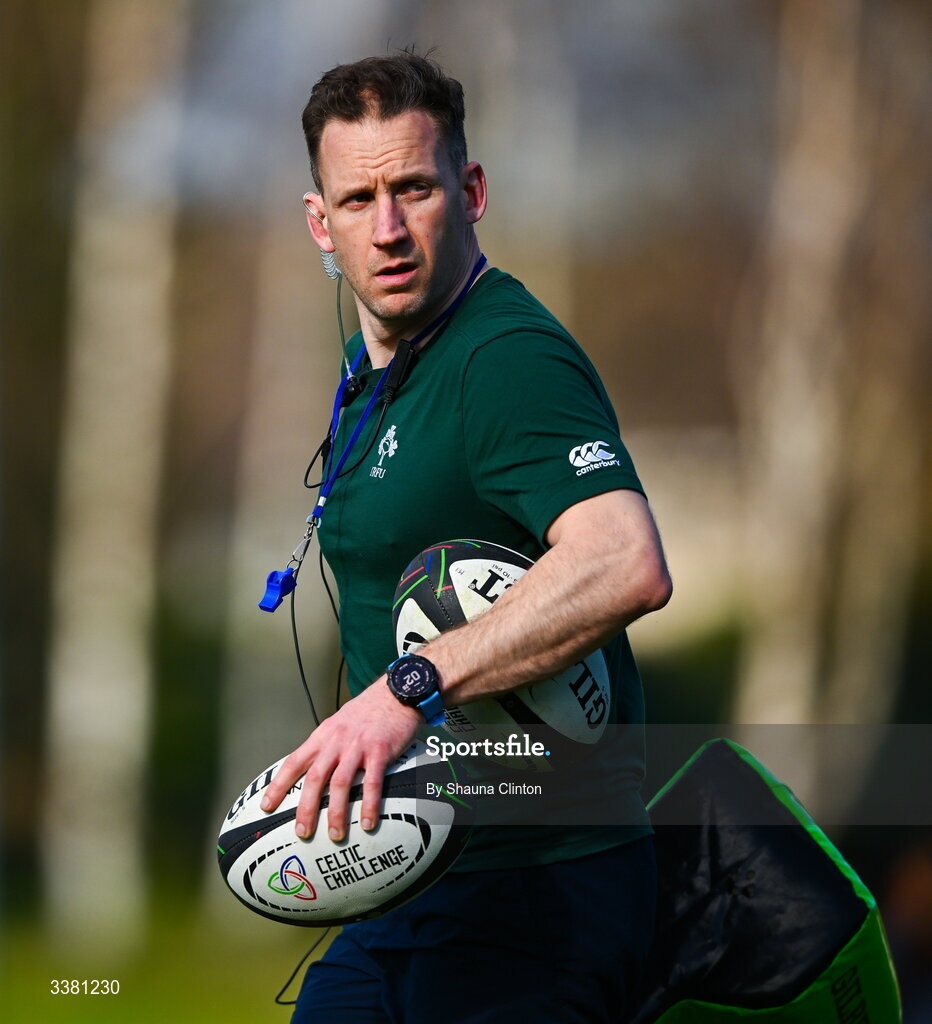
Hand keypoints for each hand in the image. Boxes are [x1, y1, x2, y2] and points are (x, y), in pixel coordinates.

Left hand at [260, 677, 420, 841]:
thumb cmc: (368, 711)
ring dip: (337, 812)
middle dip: (306, 808)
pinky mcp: (380, 751)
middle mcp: (337, 741)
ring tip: (336, 834)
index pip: (294, 762)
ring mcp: (358, 746)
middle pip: (315, 778)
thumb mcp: (339, 723)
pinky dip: (369, 805)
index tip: (266, 806)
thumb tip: (314, 770)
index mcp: (323, 735)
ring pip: (341, 784)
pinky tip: (368, 822)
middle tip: (302, 832)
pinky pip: (372, 783)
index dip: (279, 785)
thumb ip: (326, 745)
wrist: (396, 693)